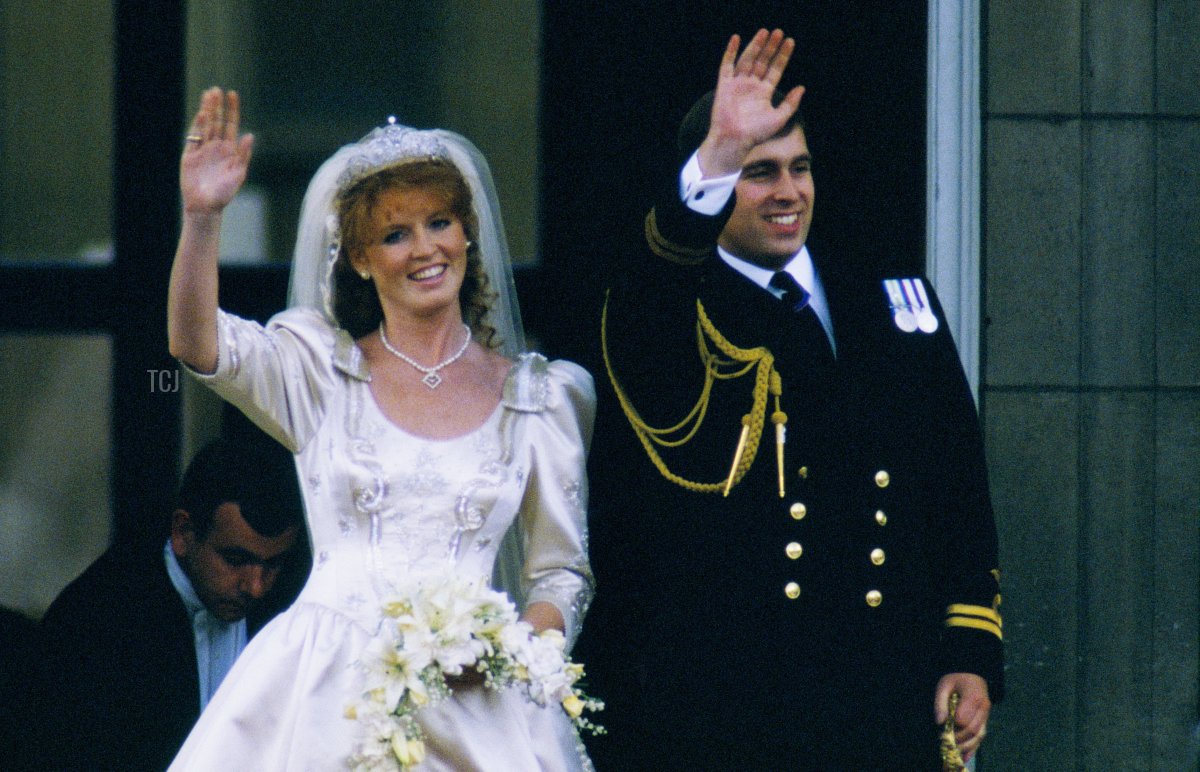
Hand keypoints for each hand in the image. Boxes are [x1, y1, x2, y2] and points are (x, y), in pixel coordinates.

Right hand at [180, 87, 253, 214]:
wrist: (206, 206)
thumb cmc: (225, 193)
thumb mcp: (238, 173)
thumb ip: (243, 155)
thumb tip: (250, 136)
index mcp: (229, 150)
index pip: (230, 125)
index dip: (232, 110)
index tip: (232, 94)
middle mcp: (216, 147)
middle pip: (216, 121)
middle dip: (217, 106)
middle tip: (216, 90)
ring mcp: (202, 150)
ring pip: (205, 126)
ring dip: (207, 110)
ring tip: (208, 95)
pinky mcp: (189, 155)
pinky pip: (194, 137)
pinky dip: (198, 126)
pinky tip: (203, 115)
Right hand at [697, 29, 805, 177]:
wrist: (734, 140)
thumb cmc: (756, 134)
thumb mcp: (779, 118)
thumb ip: (791, 103)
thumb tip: (802, 87)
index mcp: (764, 93)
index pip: (775, 69)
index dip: (783, 56)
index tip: (790, 42)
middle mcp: (751, 86)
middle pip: (762, 61)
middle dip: (771, 47)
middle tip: (779, 32)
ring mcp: (737, 84)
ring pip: (748, 60)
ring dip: (755, 45)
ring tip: (764, 32)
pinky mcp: (725, 85)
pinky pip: (727, 65)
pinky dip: (730, 52)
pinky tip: (736, 38)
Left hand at [935, 673, 991, 761]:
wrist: (971, 674)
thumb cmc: (956, 679)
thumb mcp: (944, 685)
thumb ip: (941, 703)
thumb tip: (939, 723)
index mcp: (973, 697)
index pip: (963, 719)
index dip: (952, 727)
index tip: (941, 731)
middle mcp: (984, 708)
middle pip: (972, 730)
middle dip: (958, 739)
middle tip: (944, 742)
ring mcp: (986, 715)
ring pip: (979, 736)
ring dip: (966, 746)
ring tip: (953, 752)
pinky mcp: (985, 720)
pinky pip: (981, 736)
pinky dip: (974, 747)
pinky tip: (965, 756)